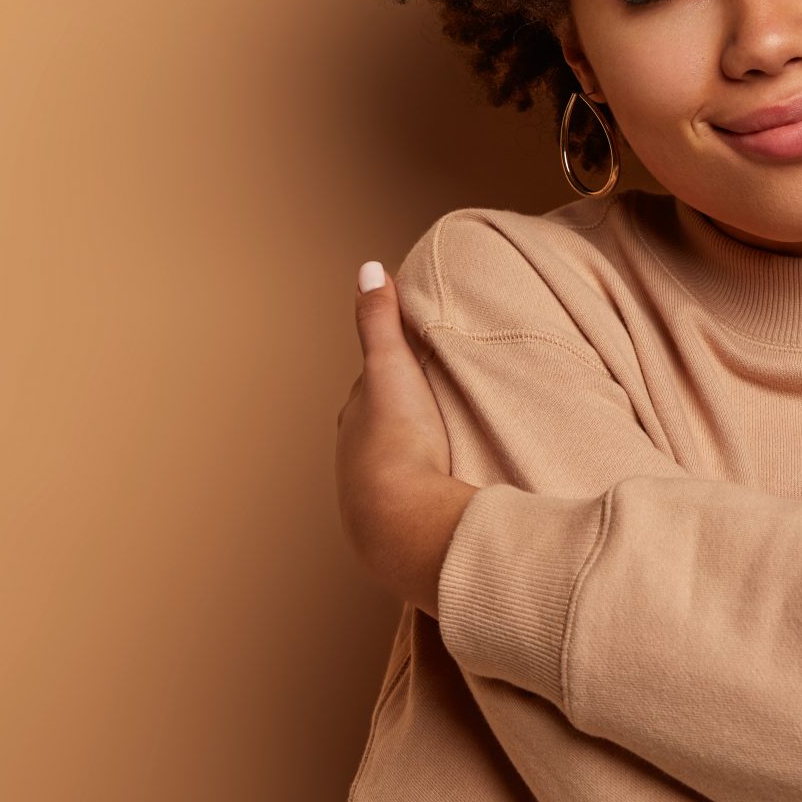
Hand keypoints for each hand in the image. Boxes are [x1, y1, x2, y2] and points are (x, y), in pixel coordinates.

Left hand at [335, 261, 477, 614]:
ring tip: (448, 452)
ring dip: (417, 461)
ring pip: (397, 471)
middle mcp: (355, 463)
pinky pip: (414, 504)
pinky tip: (447, 496)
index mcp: (353, 423)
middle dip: (404, 421)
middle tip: (438, 409)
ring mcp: (375, 501)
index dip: (391, 375)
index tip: (415, 365)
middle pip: (381, 432)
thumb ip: (380, 322)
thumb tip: (370, 270)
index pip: (368, 392)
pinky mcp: (400, 531)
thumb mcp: (391, 369)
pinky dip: (427, 494)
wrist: (404, 524)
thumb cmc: (397, 442)